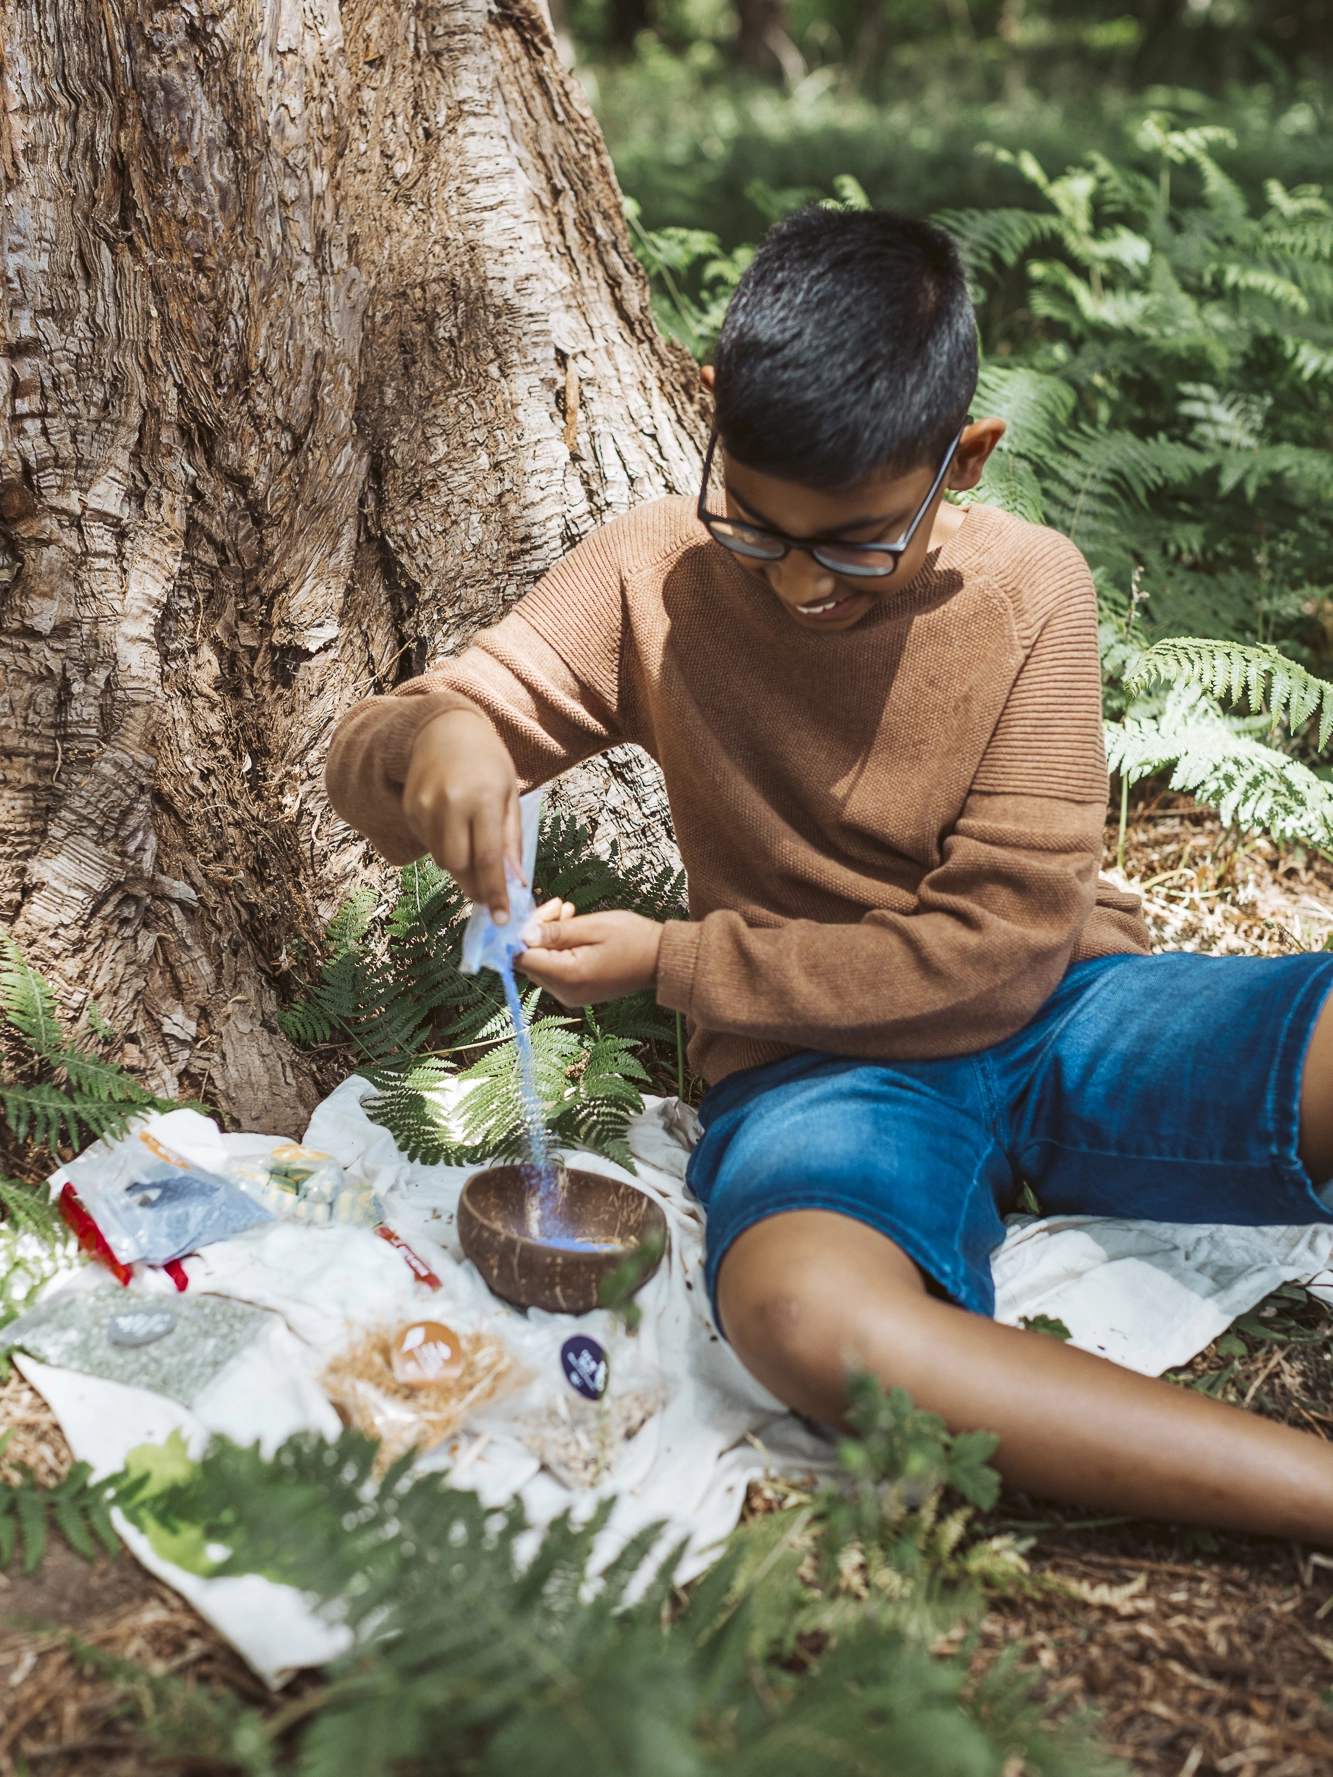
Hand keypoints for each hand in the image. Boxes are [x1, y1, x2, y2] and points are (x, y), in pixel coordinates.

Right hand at [402, 708, 521, 920]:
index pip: (488, 857)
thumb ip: (511, 841)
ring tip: (476, 862)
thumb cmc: (487, 761)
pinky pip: (429, 844)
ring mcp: (425, 807)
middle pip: (459, 865)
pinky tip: (456, 833)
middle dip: (475, 888)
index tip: (502, 918)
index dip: (495, 892)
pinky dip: (445, 850)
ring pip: (442, 860)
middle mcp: (450, 803)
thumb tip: (516, 883)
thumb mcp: (510, 794)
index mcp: (483, 798)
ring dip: (461, 870)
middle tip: (489, 899)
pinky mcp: (410, 810)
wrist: (444, 730)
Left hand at [518, 909, 663, 1005]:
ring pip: (541, 962)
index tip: (534, 911)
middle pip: (530, 960)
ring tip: (568, 912)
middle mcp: (565, 992)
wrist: (661, 960)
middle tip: (558, 905)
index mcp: (568, 977)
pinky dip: (558, 948)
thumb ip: (555, 932)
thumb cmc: (633, 939)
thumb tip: (523, 934)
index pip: (522, 958)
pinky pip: (555, 968)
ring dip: (548, 936)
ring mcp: (570, 994)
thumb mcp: (592, 926)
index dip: (519, 934)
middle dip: (536, 930)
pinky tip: (572, 928)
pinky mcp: (576, 991)